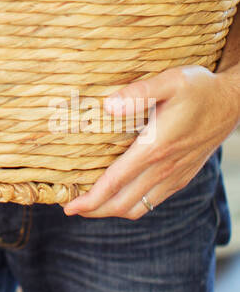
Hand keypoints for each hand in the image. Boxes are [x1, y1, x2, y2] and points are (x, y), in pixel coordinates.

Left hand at [63, 65, 239, 218]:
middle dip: (94, 210)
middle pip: (122, 203)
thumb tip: (107, 105)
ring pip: (138, 208)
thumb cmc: (199, 88)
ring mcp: (175, 176)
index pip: (115, 182)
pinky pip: (153, 202)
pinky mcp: (182, 177)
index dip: (91, 198)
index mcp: (155, 147)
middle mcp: (164, 168)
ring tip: (90, 205)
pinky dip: (131, 205)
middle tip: (71, 208)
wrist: (232, 102)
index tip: (69, 207)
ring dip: (112, 210)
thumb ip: (138, 92)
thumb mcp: (170, 80)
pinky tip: (120, 196)